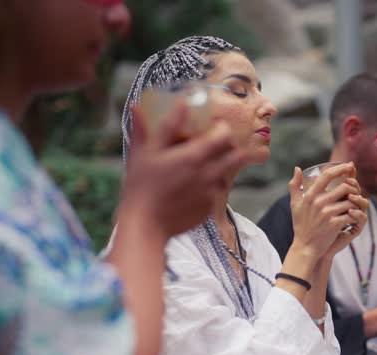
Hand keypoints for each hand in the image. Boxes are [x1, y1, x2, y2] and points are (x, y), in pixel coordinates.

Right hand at [119, 104, 249, 237]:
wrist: (145, 226)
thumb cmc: (141, 187)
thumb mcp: (143, 153)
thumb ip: (149, 129)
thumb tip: (140, 104)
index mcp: (194, 157)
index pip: (224, 135)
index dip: (223, 128)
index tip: (213, 126)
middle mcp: (209, 174)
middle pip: (236, 155)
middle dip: (229, 147)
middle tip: (215, 145)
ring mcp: (211, 193)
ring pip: (227, 174)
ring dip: (221, 167)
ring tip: (202, 166)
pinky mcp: (208, 209)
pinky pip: (215, 193)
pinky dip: (209, 187)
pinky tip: (192, 187)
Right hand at [287, 163, 361, 258]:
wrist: (305, 247)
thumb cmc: (300, 225)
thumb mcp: (295, 204)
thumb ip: (294, 185)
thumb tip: (297, 168)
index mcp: (310, 195)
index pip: (327, 175)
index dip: (340, 168)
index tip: (349, 166)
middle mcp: (319, 202)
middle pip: (344, 187)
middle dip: (353, 188)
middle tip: (355, 191)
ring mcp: (327, 213)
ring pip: (350, 200)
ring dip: (356, 202)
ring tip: (356, 204)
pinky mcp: (335, 224)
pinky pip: (352, 214)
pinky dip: (356, 214)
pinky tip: (355, 215)